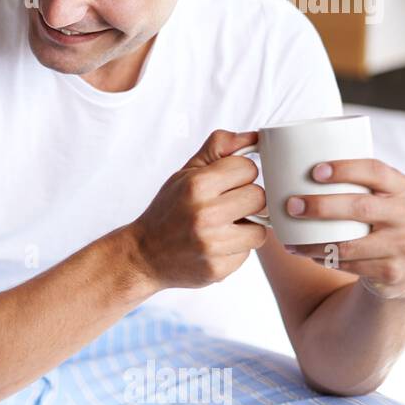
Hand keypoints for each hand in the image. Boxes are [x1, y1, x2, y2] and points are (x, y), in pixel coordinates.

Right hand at [128, 130, 268, 289]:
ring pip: (260, 229)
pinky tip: (217, 246)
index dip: (240, 174)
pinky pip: (247, 253)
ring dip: (247, 228)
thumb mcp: (185, 174)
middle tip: (227, 206)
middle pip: (259, 197)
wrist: (143, 255)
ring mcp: (212, 244)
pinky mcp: (218, 268)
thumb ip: (218, 149)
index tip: (227, 183)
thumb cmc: (168, 210)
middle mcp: (204, 214)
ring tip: (224, 227)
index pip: (248, 168)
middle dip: (247, 201)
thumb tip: (256, 136)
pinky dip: (236, 249)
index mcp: (196, 185)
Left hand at [281, 159, 404, 300]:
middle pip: (361, 207)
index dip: (346, 169)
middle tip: (292, 206)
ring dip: (315, 244)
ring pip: (351, 245)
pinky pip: (349, 265)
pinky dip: (324, 260)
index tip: (315, 171)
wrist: (401, 266)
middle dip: (322, 206)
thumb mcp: (375, 197)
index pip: (376, 171)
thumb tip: (287, 166)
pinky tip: (308, 255)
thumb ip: (348, 182)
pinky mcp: (391, 270)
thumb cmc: (373, 220)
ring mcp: (403, 244)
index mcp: (401, 187)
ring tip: (290, 242)